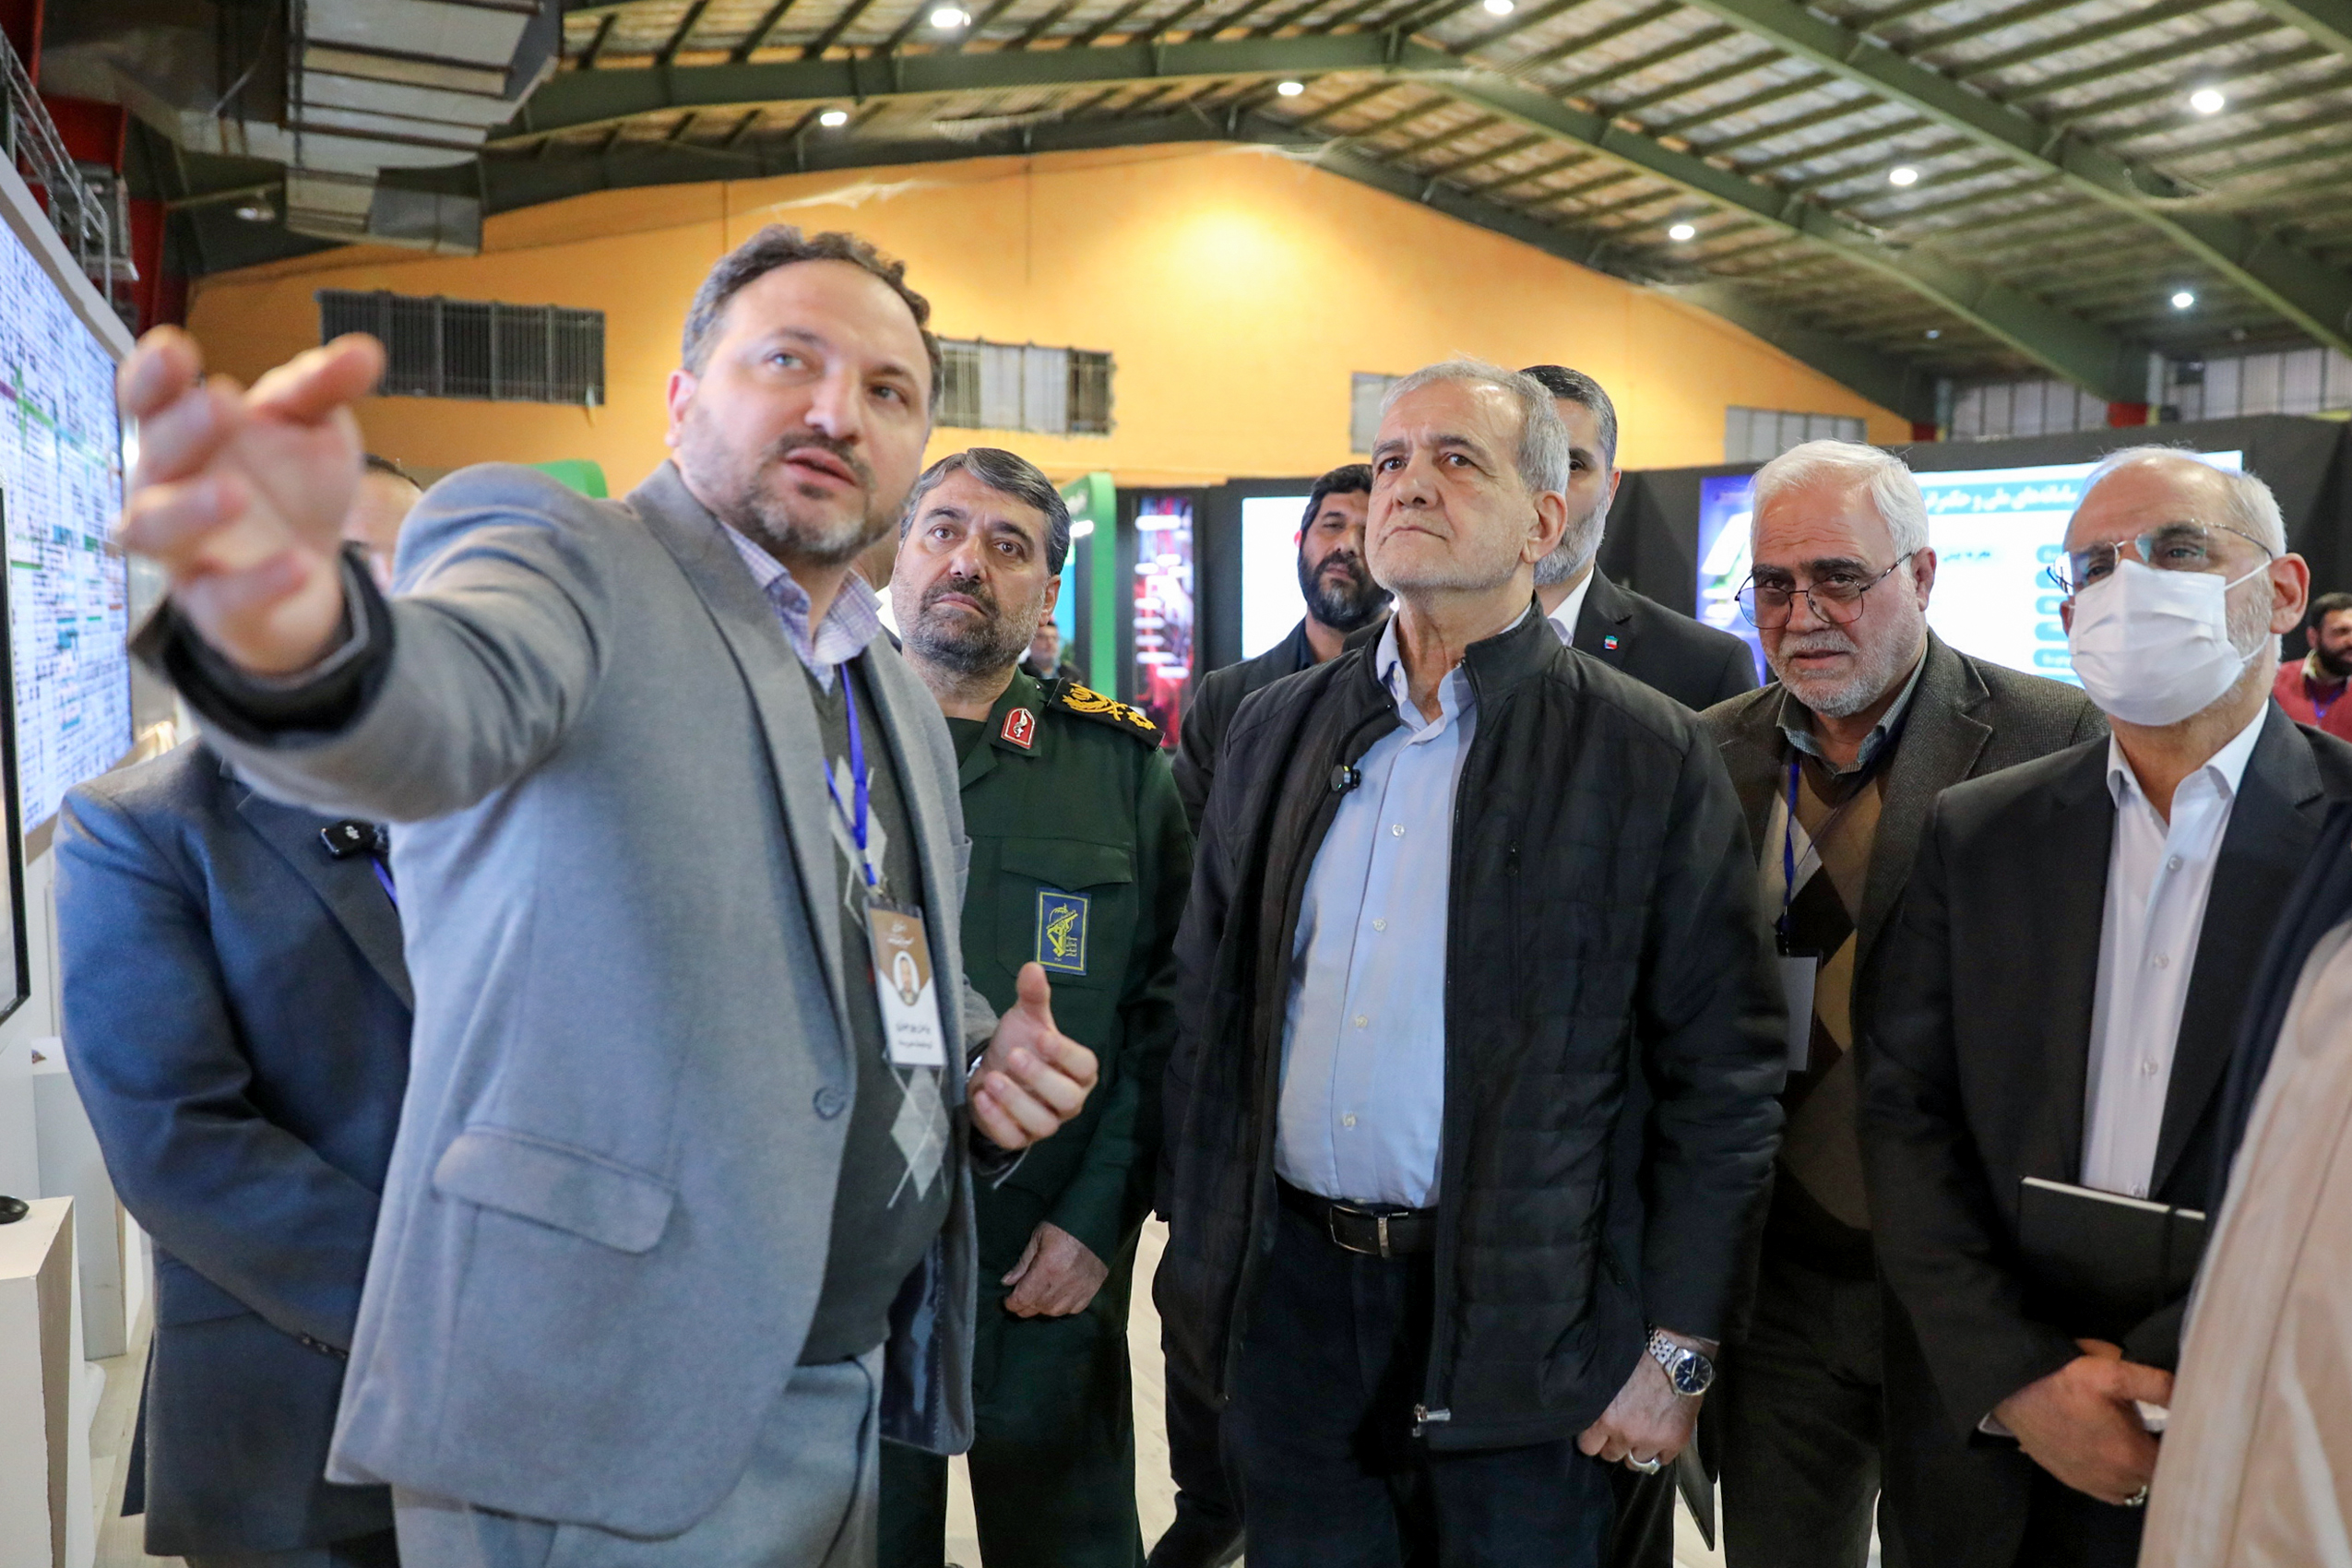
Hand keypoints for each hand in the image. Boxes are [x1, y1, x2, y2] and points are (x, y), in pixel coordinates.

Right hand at [114, 326, 385, 674]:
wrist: (311, 580)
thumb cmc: (291, 490)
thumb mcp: (314, 432)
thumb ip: (324, 391)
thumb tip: (365, 351)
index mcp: (187, 437)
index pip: (147, 400)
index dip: (151, 375)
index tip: (176, 349)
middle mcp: (169, 491)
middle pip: (151, 458)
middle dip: (180, 431)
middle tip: (221, 405)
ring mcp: (186, 552)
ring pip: (154, 532)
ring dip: (189, 511)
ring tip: (235, 494)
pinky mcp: (218, 606)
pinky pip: (224, 599)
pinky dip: (259, 582)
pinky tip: (300, 564)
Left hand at [971, 962, 1097, 1149]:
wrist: (991, 1072)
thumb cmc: (1019, 1044)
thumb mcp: (1026, 1018)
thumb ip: (1033, 996)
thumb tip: (1032, 966)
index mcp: (1078, 1071)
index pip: (1085, 1067)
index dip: (1066, 1054)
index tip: (1042, 1036)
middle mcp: (1068, 1101)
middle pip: (1068, 1098)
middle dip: (1041, 1078)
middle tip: (1014, 1056)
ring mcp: (1045, 1123)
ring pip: (1043, 1124)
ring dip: (1016, 1101)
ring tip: (993, 1078)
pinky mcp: (1019, 1138)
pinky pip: (1014, 1139)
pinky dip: (997, 1121)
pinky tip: (981, 1097)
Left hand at [1001, 1221, 1108, 1316]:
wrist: (1095, 1223)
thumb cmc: (1064, 1227)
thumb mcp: (1038, 1238)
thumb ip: (1023, 1263)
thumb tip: (1007, 1282)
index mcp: (1047, 1268)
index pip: (1023, 1298)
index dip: (1012, 1303)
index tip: (1008, 1300)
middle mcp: (1063, 1283)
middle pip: (1037, 1307)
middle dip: (1024, 1306)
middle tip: (1021, 1298)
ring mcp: (1079, 1288)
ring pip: (1054, 1312)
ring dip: (1043, 1308)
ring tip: (1039, 1297)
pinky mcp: (1092, 1290)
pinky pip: (1073, 1309)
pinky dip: (1063, 1307)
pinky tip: (1058, 1297)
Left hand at [1577, 1332, 1707, 1467]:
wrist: (1675, 1354)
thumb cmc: (1637, 1358)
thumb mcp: (1605, 1379)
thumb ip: (1598, 1403)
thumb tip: (1587, 1416)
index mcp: (1603, 1417)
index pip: (1588, 1447)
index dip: (1594, 1438)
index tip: (1599, 1431)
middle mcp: (1624, 1433)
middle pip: (1610, 1455)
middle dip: (1614, 1444)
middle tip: (1622, 1429)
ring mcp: (1651, 1440)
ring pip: (1635, 1462)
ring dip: (1636, 1450)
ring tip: (1642, 1433)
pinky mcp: (1674, 1442)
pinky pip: (1661, 1460)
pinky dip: (1660, 1451)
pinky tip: (1660, 1434)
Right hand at [1991, 1340, 2170, 1504]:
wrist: (2011, 1388)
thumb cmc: (2064, 1378)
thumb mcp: (2112, 1370)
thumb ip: (2156, 1383)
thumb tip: (2186, 1394)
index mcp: (2131, 1455)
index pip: (2177, 1462)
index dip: (2181, 1443)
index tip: (2177, 1425)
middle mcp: (2115, 1479)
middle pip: (2156, 1477)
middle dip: (2159, 1455)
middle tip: (2155, 1428)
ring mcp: (2092, 1483)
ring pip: (2134, 1488)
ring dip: (2139, 1471)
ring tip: (2134, 1444)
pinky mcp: (2072, 1480)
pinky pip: (2109, 1493)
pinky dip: (2118, 1480)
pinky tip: (2112, 1457)